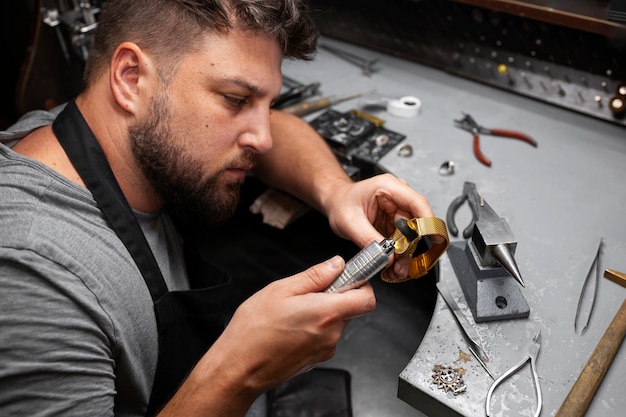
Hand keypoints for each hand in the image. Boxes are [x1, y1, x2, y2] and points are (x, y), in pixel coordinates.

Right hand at [167, 256, 375, 415]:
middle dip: (335, 296)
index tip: (347, 275)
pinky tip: (291, 326)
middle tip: (308, 292)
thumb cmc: (254, 331)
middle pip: (351, 308)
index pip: (367, 297)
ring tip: (293, 311)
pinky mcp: (316, 359)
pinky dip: (314, 328)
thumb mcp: (281, 290)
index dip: (360, 283)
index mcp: (327, 313)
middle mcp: (331, 334)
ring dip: (322, 312)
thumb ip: (314, 276)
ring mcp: (325, 349)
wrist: (239, 367)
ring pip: (336, 322)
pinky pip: (324, 336)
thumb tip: (336, 264)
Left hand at [322, 173, 434, 281]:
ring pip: (411, 235)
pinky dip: (399, 253)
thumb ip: (368, 239)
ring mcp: (398, 210)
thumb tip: (388, 256)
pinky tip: (393, 263)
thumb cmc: (341, 203)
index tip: (434, 239)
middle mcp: (398, 197)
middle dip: (410, 248)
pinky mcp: (396, 222)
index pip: (418, 203)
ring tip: (395, 269)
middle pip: (416, 224)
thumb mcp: (349, 222)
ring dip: (405, 254)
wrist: (335, 202)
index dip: (429, 222)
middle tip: (402, 266)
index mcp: (389, 187)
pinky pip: (403, 240)